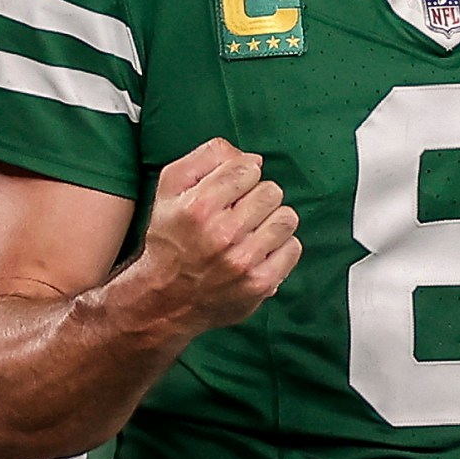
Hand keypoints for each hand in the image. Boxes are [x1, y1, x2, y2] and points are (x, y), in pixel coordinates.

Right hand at [130, 138, 302, 332]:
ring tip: (252, 231)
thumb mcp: (170, 189)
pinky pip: (293, 248)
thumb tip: (253, 158)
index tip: (230, 191)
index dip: (241, 175)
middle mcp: (222, 234)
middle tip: (240, 213)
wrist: (165, 300)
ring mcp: (243, 262)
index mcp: (198, 207)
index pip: (248, 168)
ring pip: (287, 218)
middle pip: (271, 191)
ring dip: (272, 221)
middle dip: (257, 197)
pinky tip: (260, 251)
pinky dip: (280, 247)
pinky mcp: (259, 283)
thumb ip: (207, 158)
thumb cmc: (170, 239)